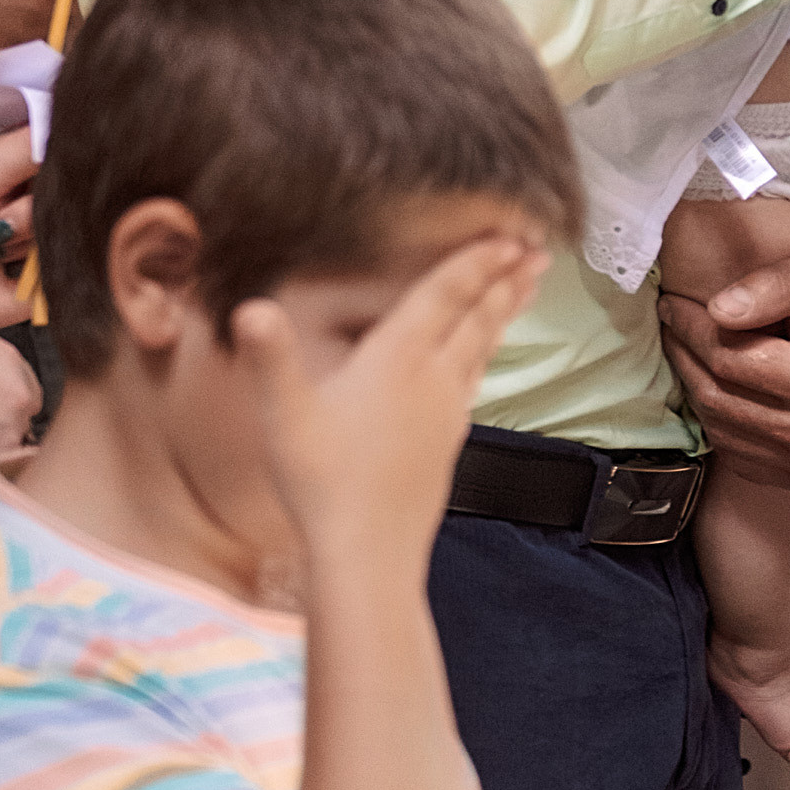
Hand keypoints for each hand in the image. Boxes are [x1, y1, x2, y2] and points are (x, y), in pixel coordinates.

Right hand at [231, 232, 546, 581]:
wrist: (369, 554)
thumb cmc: (322, 485)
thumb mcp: (284, 416)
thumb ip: (270, 357)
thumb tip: (251, 309)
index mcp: (397, 359)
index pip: (443, 295)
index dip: (475, 261)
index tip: (508, 235)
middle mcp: (433, 379)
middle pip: (476, 316)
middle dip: (506, 279)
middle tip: (538, 250)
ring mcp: (448, 412)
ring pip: (483, 347)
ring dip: (504, 312)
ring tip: (525, 287)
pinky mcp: (450, 443)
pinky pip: (476, 382)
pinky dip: (487, 356)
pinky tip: (482, 362)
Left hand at [659, 251, 789, 493]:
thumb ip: (773, 284)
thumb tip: (717, 309)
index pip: (727, 357)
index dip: (691, 326)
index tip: (673, 302)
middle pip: (718, 395)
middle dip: (685, 354)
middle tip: (672, 321)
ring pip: (721, 427)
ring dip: (696, 385)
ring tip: (689, 348)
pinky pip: (739, 452)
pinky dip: (720, 419)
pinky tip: (719, 384)